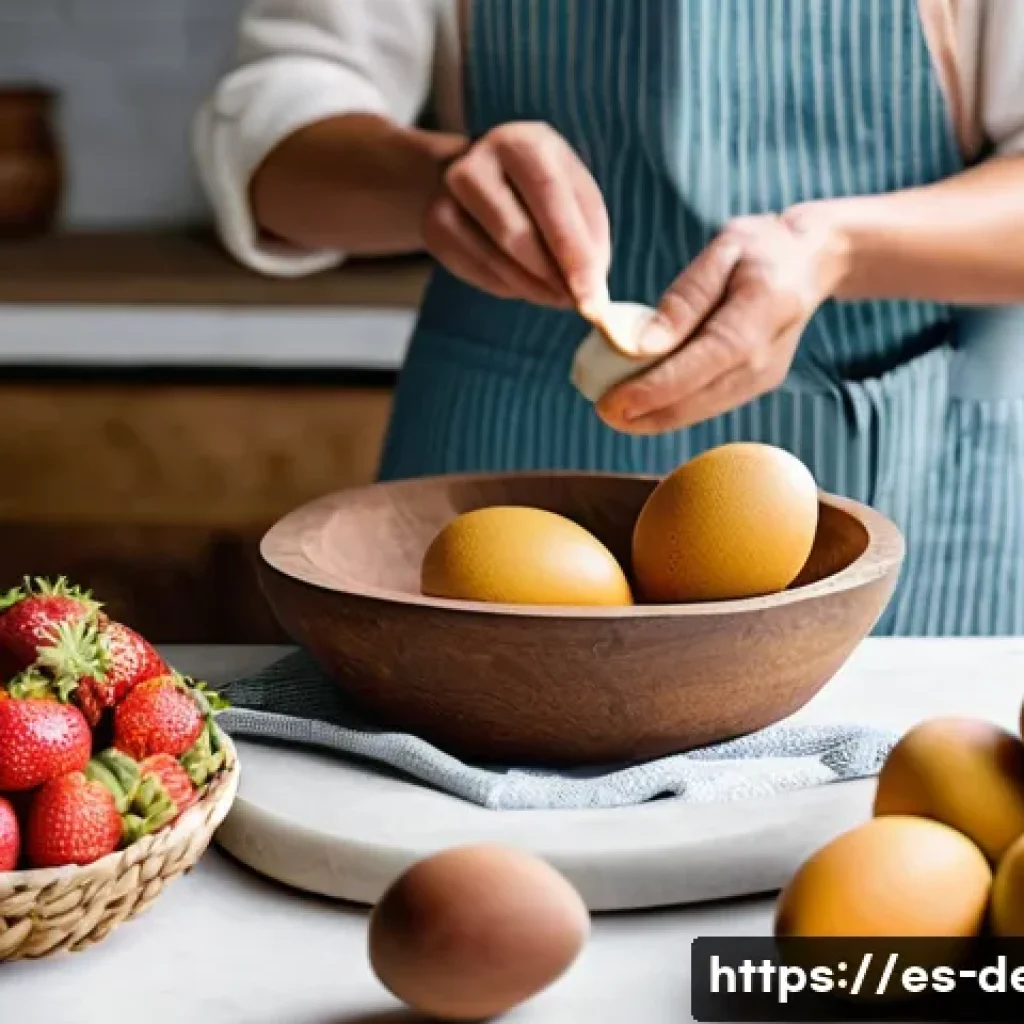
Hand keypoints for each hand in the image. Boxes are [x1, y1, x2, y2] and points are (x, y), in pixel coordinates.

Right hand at [421, 121, 610, 310]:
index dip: (573, 252)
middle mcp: (478, 161)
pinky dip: (509, 287)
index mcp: (523, 143)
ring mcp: (448, 193)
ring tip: (557, 295)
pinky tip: (525, 282)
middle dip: (552, 278)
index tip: (593, 298)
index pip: (550, 196)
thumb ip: (588, 238)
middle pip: (515, 232)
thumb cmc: (541, 192)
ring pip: (494, 259)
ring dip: (533, 288)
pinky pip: (478, 272)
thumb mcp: (574, 197)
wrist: (481, 177)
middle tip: (577, 304)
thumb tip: (593, 291)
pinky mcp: (434, 225)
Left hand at [596, 211, 847, 433]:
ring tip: (615, 415)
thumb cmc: (762, 247)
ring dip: (657, 419)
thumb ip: (684, 299)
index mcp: (757, 318)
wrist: (811, 262)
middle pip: (698, 400)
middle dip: (646, 415)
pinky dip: (675, 409)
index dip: (652, 391)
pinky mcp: (756, 384)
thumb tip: (642, 344)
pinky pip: (709, 404)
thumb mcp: (723, 251)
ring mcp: (764, 377)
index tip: (610, 403)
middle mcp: (764, 359)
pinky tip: (644, 407)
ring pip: (702, 410)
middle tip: (602, 413)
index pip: (698, 366)